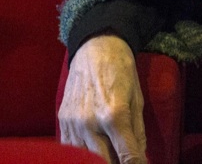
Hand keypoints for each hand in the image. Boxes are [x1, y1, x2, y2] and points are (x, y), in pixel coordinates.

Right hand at [59, 35, 146, 163]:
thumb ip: (138, 132)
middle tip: (124, 161)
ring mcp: (73, 123)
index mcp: (115, 115)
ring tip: (109, 156)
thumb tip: (140, 157)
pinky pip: (69, 148)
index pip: (127, 156)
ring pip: (83, 158)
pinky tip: (92, 150)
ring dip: (97, 160)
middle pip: (103, 162)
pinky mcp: (62, 121)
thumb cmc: (121, 71)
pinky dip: (80, 154)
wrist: (95, 48)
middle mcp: (91, 122)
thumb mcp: (138, 99)